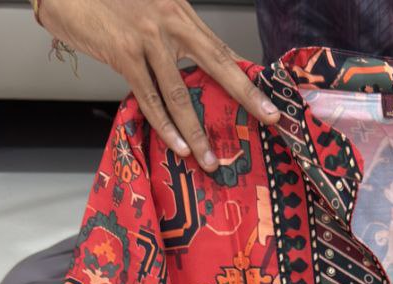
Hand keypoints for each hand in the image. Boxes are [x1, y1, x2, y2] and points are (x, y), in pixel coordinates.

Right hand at [36, 0, 278, 170]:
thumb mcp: (148, 8)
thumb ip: (171, 34)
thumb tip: (192, 70)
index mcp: (179, 12)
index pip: (220, 48)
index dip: (245, 75)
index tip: (268, 98)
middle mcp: (169, 21)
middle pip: (216, 64)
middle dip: (245, 95)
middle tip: (268, 119)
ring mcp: (147, 37)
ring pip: (180, 93)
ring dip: (196, 131)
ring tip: (209, 160)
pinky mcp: (123, 53)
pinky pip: (149, 97)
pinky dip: (163, 125)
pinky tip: (177, 145)